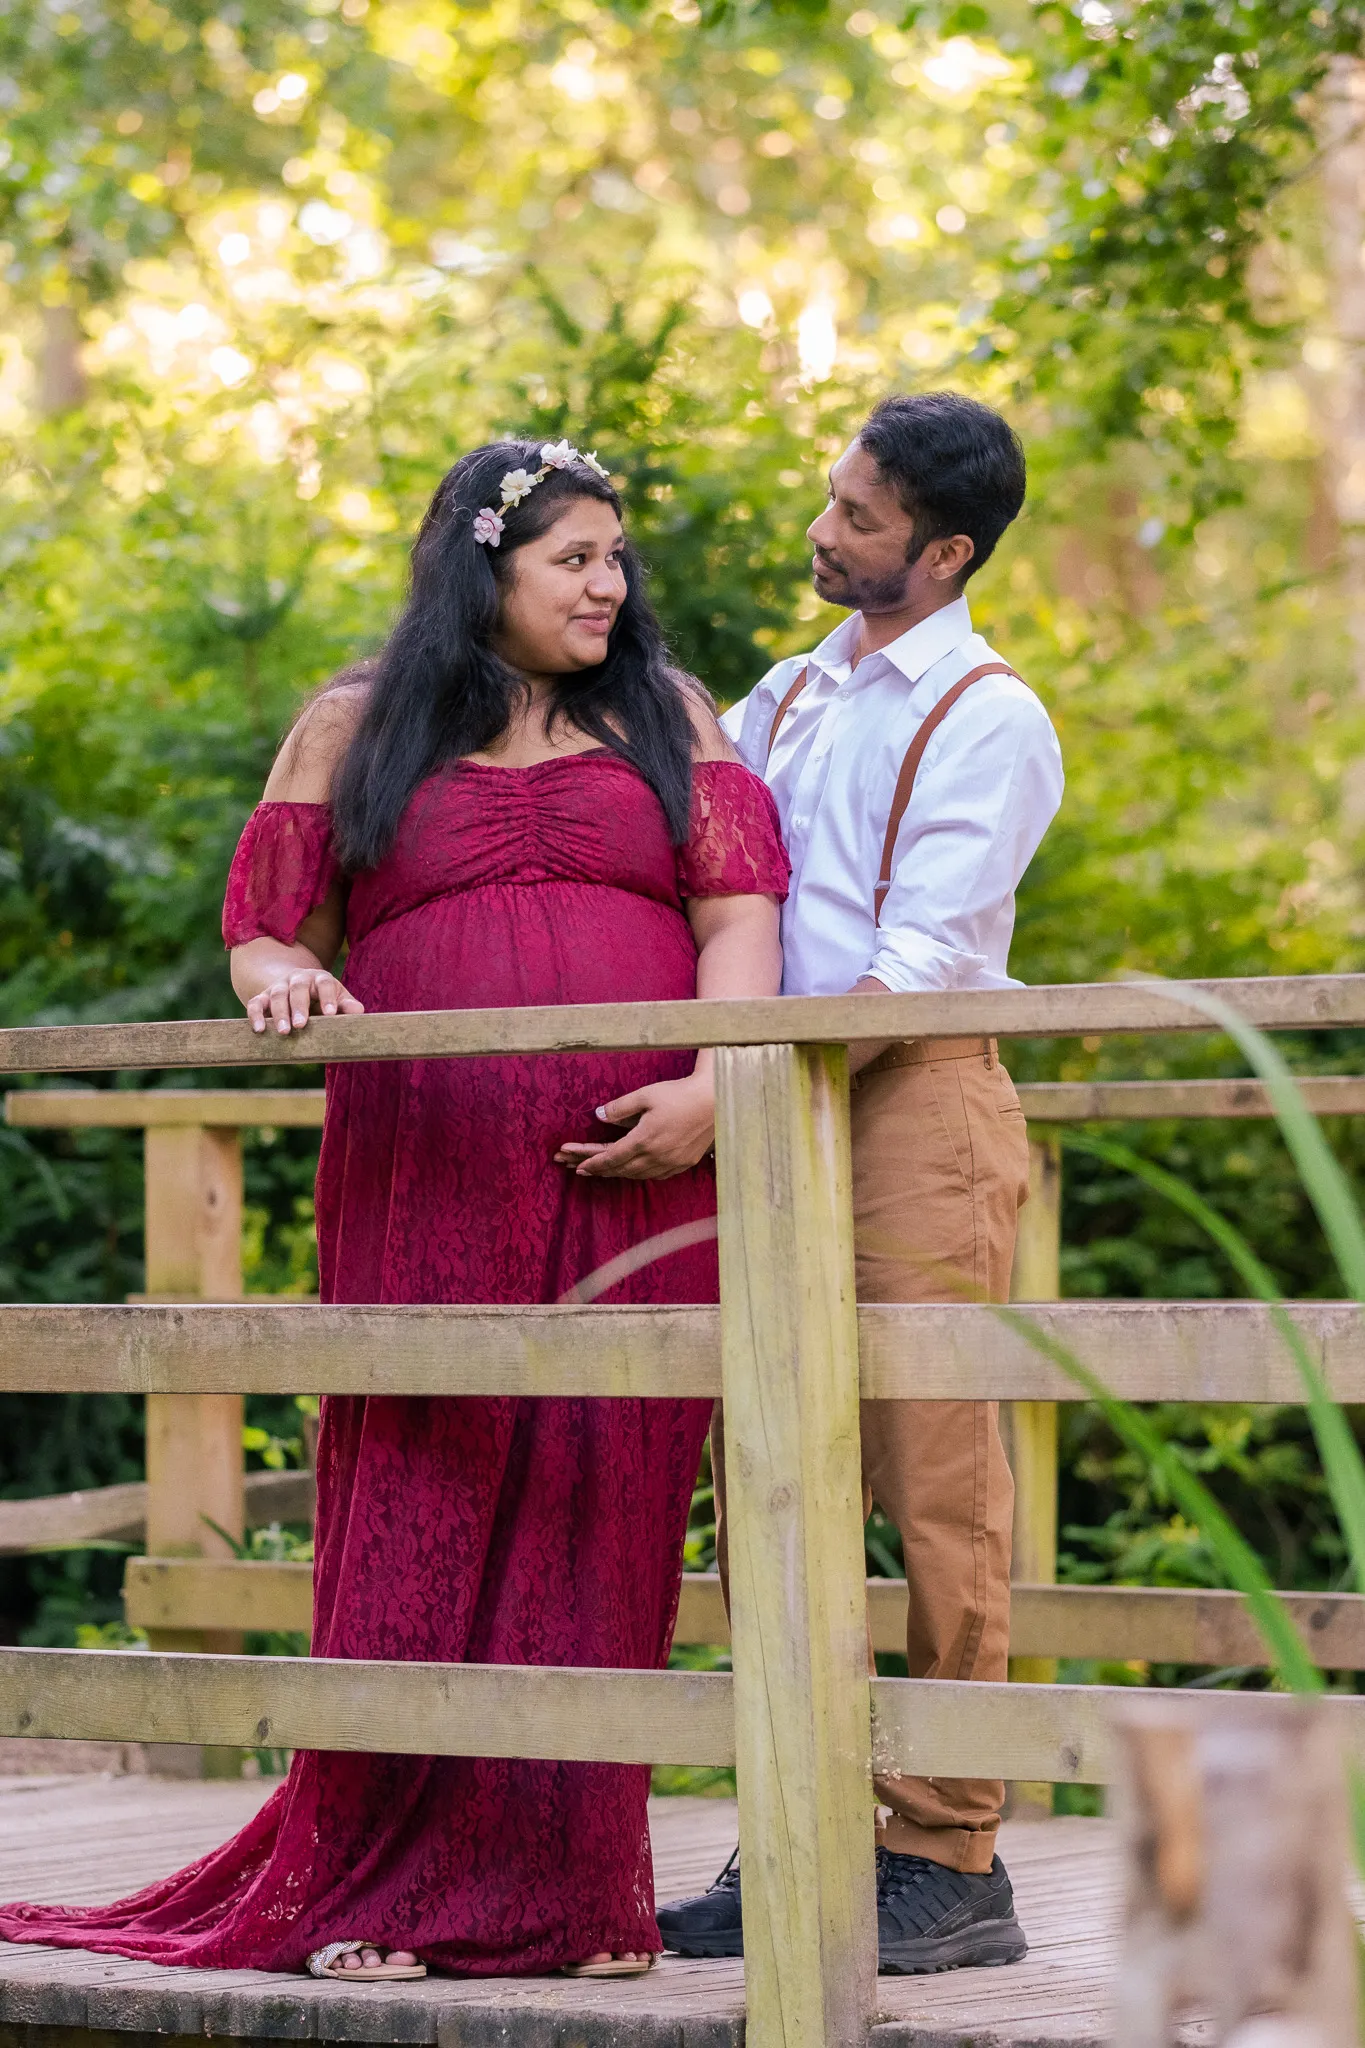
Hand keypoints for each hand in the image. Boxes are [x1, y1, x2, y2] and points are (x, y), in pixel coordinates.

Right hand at [246, 968, 364, 1034]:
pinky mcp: (262, 996)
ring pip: (276, 996)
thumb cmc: (322, 998)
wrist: (295, 986)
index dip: (328, 998)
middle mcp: (297, 979)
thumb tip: (359, 1011)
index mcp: (319, 978)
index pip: (324, 984)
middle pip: (297, 988)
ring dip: (279, 1014)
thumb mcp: (336, 998)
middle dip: (299, 1007)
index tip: (331, 1014)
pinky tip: (259, 1030)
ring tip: (284, 1032)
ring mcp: (278, 986)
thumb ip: (346, 1004)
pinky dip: (255, 1015)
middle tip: (300, 1026)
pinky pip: (255, 1003)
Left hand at [555, 1075, 714, 1180]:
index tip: (578, 1167)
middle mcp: (656, 1157)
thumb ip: (619, 1107)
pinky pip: (657, 1174)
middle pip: (622, 1169)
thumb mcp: (645, 1095)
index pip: (611, 1157)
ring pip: (639, 1175)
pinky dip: (641, 1173)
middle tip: (582, 1170)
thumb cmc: (679, 1094)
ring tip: (606, 1170)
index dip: (593, 1163)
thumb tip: (598, 1115)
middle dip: (600, 1170)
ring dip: (620, 1173)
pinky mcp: (684, 1163)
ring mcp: (672, 1162)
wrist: (715, 1101)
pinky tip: (637, 1170)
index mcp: (643, 1140)